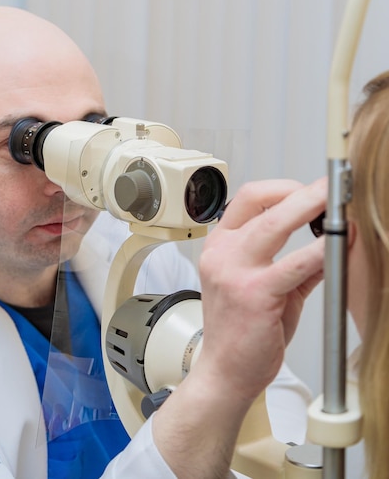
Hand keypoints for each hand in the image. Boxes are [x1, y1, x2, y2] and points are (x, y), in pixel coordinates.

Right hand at [196, 178, 326, 402]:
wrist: (225, 372)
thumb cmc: (242, 330)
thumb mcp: (263, 287)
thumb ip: (295, 264)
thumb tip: (330, 244)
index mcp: (221, 246)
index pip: (248, 199)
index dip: (281, 188)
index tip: (308, 191)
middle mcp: (223, 253)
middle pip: (262, 202)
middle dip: (303, 191)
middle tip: (331, 187)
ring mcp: (235, 272)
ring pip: (276, 224)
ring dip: (311, 208)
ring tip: (338, 206)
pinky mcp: (254, 294)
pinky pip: (295, 264)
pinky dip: (320, 251)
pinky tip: (338, 246)